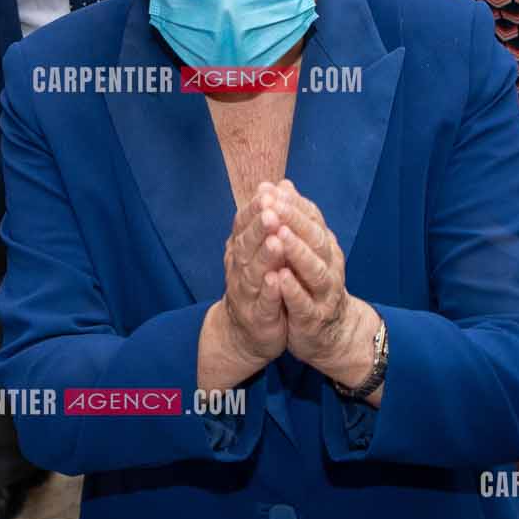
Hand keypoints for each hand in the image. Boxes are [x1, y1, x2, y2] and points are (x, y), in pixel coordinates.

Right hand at [214, 192, 288, 370]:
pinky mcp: (259, 318)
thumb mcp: (262, 250)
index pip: (244, 225)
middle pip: (248, 245)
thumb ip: (268, 220)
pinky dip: (270, 292)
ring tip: (275, 240)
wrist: (245, 333)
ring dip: (265, 256)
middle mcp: (240, 269)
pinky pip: (265, 303)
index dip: (254, 210)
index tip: (266, 192)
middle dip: (259, 227)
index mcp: (241, 250)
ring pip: (255, 273)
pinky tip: (277, 280)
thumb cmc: (258, 285)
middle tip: (270, 210)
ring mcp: (247, 295)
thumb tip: (279, 184)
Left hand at [255, 180, 372, 383]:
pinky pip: (304, 302)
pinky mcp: (313, 317)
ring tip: (279, 236)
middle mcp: (329, 265)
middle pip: (315, 239)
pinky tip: (279, 277)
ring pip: (314, 269)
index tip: (270, 190)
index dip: (293, 204)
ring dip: (296, 252)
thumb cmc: (312, 286)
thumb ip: (295, 220)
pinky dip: (293, 290)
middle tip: (273, 206)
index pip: (312, 219)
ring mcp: (324, 293)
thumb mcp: (305, 250)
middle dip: (293, 221)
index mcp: (325, 247)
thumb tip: (283, 184)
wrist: (331, 334)